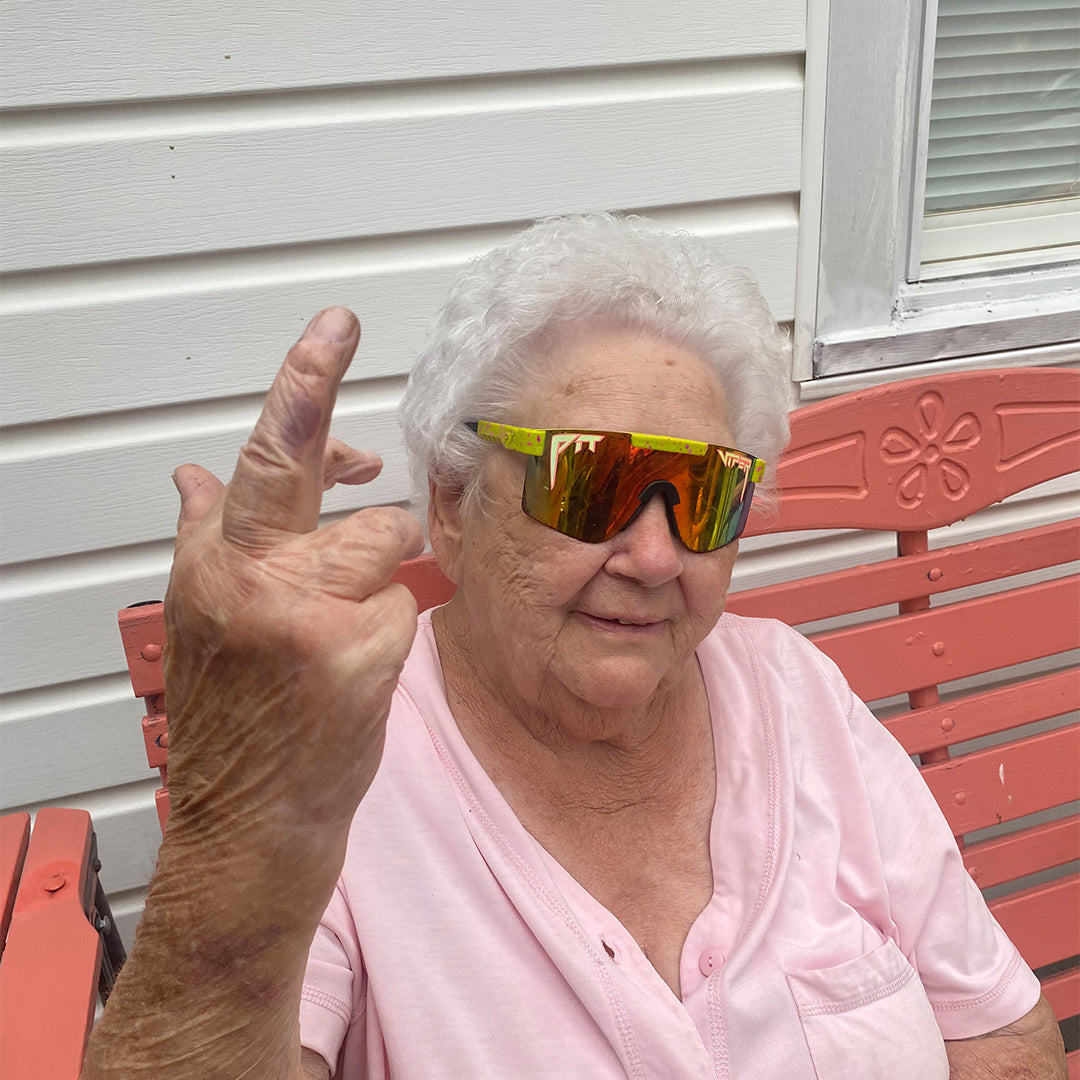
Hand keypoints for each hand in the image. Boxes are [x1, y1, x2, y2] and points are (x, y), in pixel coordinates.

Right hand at [164, 306, 423, 841]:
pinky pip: (406, 605)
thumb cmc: (236, 724)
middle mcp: (251, 578)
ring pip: (385, 541)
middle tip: (337, 330)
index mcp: (213, 565)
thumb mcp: (204, 623)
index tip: (331, 331)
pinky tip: (355, 673)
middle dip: (326, 406)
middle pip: (310, 471)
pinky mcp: (357, 651)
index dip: (300, 382)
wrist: (248, 823)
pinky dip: (392, 631)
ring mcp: (305, 613)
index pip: (259, 456)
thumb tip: (193, 478)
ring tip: (344, 629)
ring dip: (380, 576)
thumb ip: (211, 543)